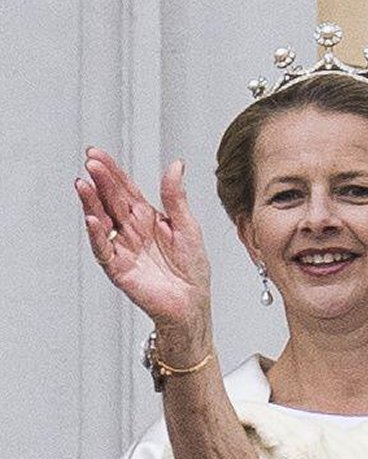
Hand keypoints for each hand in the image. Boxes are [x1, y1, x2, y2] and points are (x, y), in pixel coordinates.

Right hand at [77, 149, 212, 341]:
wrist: (192, 304)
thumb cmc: (192, 269)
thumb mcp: (188, 227)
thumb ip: (176, 197)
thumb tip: (176, 164)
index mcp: (146, 217)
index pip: (125, 189)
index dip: (112, 171)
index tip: (96, 154)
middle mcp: (131, 230)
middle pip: (111, 200)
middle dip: (100, 181)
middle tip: (90, 163)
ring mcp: (122, 248)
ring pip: (102, 221)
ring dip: (91, 203)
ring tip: (83, 185)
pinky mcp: (118, 268)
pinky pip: (103, 250)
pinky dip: (97, 235)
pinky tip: (92, 220)